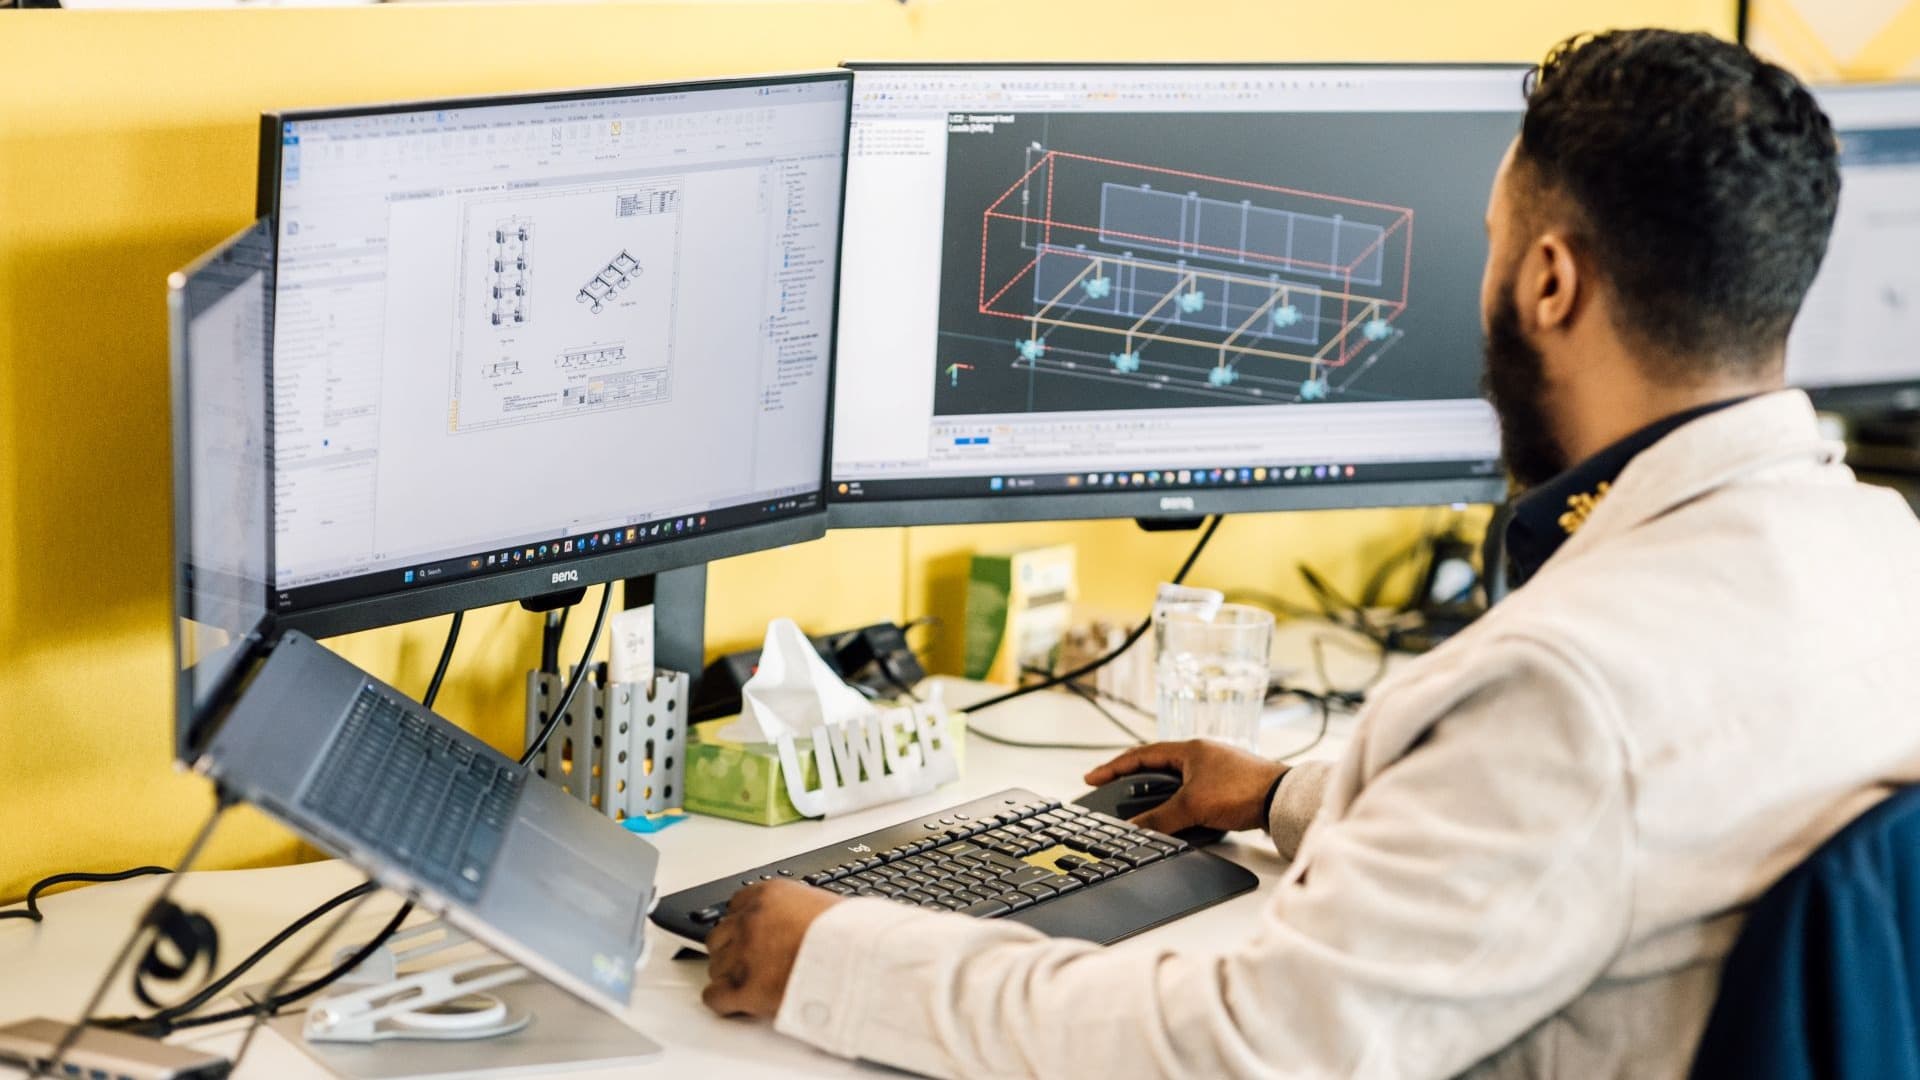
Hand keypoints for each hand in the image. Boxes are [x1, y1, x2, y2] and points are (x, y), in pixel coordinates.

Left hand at [701, 879, 843, 1019]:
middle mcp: (750, 921)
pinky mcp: (744, 989)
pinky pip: (715, 997)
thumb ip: (794, 911)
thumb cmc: (851, 935)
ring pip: (716, 967)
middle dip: (732, 951)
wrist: (858, 960)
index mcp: (768, 895)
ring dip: (730, 977)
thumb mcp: (820, 905)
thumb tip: (792, 924)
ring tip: (753, 985)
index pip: (734, 907)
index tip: (749, 937)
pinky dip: (724, 1002)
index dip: (742, 926)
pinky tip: (737, 1003)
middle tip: (751, 964)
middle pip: (719, 937)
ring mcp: (743, 954)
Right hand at [1085, 740, 1286, 834]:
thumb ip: (1159, 818)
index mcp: (1189, 750)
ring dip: (1159, 798)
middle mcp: (1202, 756)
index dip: (1113, 767)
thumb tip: (1133, 829)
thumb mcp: (1192, 806)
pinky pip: (1192, 795)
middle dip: (1135, 782)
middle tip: (1113, 795)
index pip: (1141, 755)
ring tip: (1144, 813)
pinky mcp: (1228, 788)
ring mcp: (1216, 771)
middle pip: (1157, 768)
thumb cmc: (1243, 790)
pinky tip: (1177, 820)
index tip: (1092, 777)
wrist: (1283, 800)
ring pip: (1175, 784)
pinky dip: (1179, 806)